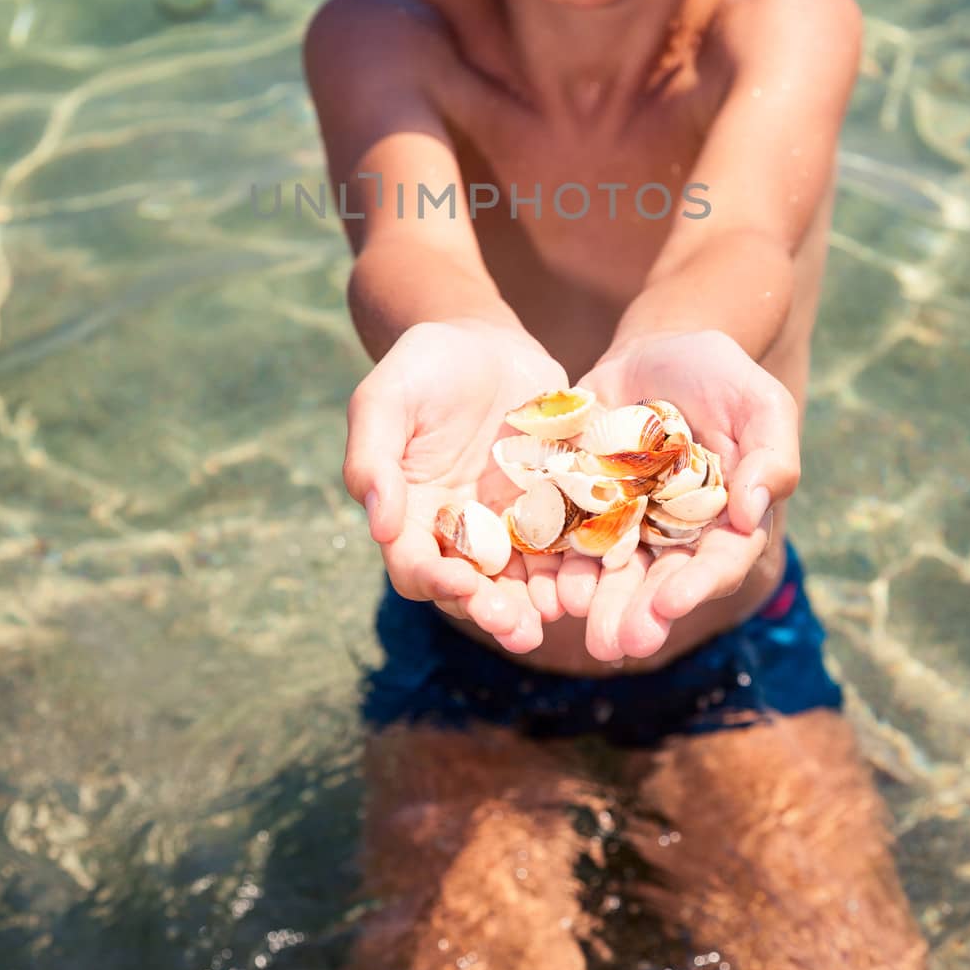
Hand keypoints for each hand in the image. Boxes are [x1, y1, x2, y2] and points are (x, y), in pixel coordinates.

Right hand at [342, 318, 571, 653]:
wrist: (483, 340)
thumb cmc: (422, 366)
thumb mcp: (385, 399)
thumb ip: (372, 458)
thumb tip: (379, 524)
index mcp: (411, 514)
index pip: (416, 565)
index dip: (435, 580)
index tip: (460, 583)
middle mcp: (459, 529)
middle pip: (472, 586)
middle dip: (494, 610)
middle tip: (518, 629)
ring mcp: (508, 521)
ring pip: (522, 578)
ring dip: (539, 601)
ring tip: (561, 613)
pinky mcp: (552, 505)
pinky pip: (566, 543)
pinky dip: (578, 563)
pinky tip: (596, 574)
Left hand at [561, 330, 798, 662]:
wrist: (658, 350)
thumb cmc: (723, 377)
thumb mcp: (760, 404)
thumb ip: (770, 456)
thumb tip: (752, 512)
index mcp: (725, 523)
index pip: (717, 563)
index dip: (695, 586)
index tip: (671, 602)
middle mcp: (674, 534)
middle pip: (659, 581)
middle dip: (639, 612)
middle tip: (619, 643)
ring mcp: (625, 520)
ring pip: (610, 570)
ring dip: (596, 600)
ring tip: (577, 621)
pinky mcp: (581, 499)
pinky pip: (566, 534)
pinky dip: (555, 560)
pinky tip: (543, 583)